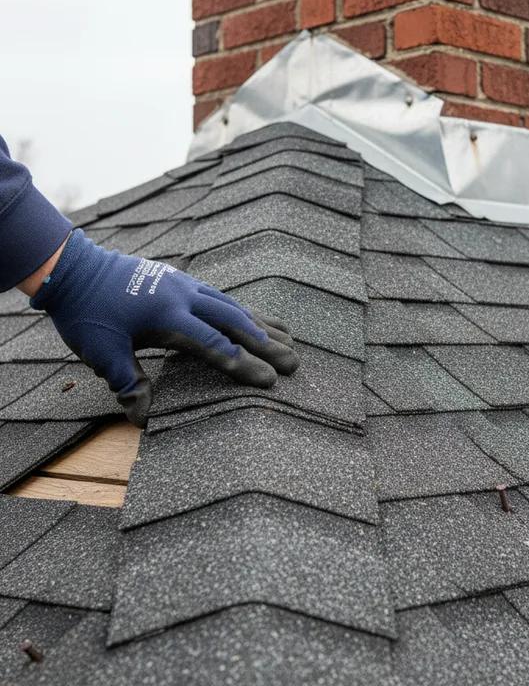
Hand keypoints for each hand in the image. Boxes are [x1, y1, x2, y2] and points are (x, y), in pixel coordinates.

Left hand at [30, 229, 298, 426]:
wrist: (74, 268)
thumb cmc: (86, 314)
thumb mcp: (102, 352)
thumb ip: (128, 382)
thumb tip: (144, 417)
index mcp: (168, 316)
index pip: (215, 345)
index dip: (244, 365)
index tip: (270, 380)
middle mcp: (185, 297)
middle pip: (236, 322)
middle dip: (268, 344)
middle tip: (295, 362)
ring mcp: (186, 285)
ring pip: (233, 306)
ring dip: (262, 323)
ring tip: (289, 338)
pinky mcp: (183, 280)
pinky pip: (221, 296)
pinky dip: (243, 309)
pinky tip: (255, 317)